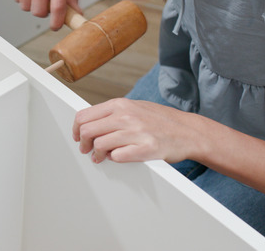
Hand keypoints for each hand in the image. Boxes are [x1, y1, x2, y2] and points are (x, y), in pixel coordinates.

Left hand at [72, 98, 198, 163]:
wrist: (188, 131)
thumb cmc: (160, 120)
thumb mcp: (134, 107)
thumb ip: (112, 113)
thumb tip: (88, 122)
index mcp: (120, 105)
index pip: (84, 116)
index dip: (77, 129)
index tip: (78, 137)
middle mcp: (126, 116)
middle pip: (87, 131)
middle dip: (83, 144)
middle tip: (86, 150)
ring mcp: (136, 132)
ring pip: (100, 145)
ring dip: (97, 154)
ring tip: (101, 157)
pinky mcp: (146, 149)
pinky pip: (117, 156)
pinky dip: (114, 159)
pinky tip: (118, 157)